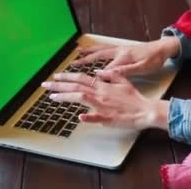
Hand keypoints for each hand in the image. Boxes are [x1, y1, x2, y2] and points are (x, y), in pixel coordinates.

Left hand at [42, 72, 169, 129]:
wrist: (145, 110)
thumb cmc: (135, 98)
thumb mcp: (124, 82)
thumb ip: (111, 75)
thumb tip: (99, 71)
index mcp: (104, 86)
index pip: (82, 78)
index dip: (67, 77)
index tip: (56, 76)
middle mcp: (101, 94)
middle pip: (77, 86)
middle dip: (59, 85)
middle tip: (45, 84)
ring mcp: (103, 106)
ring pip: (81, 98)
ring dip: (66, 97)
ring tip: (52, 97)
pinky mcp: (108, 118)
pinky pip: (97, 118)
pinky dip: (89, 117)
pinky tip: (80, 117)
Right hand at [73, 36, 179, 78]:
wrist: (163, 48)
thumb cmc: (154, 59)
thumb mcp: (142, 67)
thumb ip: (124, 71)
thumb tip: (106, 73)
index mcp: (122, 58)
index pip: (104, 69)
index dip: (93, 75)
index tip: (80, 81)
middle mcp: (119, 52)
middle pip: (98, 55)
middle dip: (84, 59)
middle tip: (72, 63)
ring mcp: (120, 49)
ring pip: (101, 50)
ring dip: (89, 51)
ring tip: (78, 51)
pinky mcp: (124, 48)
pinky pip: (106, 48)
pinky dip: (97, 49)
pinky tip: (94, 51)